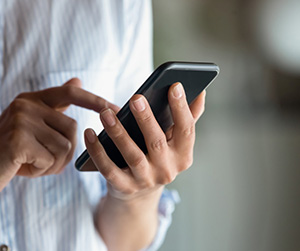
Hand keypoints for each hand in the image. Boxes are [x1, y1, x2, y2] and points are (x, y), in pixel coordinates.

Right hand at [0, 78, 117, 190]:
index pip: (71, 93)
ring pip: (65, 146)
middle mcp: (26, 104)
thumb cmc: (14, 149)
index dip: (95, 100)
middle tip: (44, 159)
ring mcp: (21, 120)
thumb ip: (56, 105)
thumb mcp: (35, 125)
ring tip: (33, 162)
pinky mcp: (18, 140)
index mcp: (33, 99)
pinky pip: (52, 159)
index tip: (117, 108)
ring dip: (54, 162)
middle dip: (65, 150)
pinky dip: (43, 170)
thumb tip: (78, 80)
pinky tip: (25, 168)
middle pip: (72, 128)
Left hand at [84, 82, 205, 200]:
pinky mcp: (124, 187)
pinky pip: (109, 169)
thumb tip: (201, 92)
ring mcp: (145, 181)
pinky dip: (98, 151)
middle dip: (147, 120)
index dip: (182, 109)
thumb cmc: (159, 156)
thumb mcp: (175, 142)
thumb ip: (188, 118)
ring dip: (118, 133)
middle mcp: (167, 170)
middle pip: (157, 142)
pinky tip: (89, 133)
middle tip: (136, 98)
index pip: (186, 130)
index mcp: (183, 155)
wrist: (140, 192)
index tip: (175, 85)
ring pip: (132, 155)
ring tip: (105, 113)